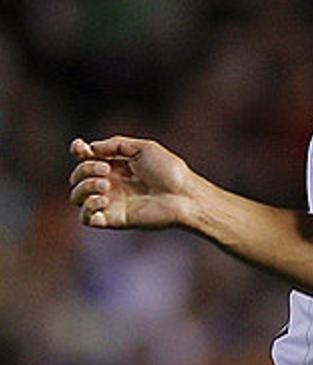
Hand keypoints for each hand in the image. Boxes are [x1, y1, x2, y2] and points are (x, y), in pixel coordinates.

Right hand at [69, 136, 194, 228]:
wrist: (183, 195)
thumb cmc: (169, 170)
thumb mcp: (143, 148)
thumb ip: (116, 145)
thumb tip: (91, 148)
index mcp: (117, 166)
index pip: (87, 159)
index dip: (79, 152)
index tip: (80, 148)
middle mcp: (110, 184)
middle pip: (78, 177)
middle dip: (85, 169)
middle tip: (106, 169)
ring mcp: (110, 202)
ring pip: (76, 197)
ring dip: (84, 187)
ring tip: (104, 186)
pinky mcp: (113, 219)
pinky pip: (86, 218)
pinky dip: (88, 207)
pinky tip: (103, 199)